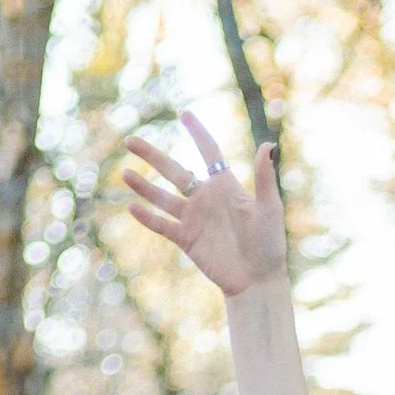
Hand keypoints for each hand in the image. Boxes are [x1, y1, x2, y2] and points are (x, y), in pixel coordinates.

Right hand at [121, 108, 286, 300]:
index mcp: (226, 186)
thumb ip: (264, 177)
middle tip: (129, 141)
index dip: (197, 133)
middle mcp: (205, 199)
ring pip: (162, 197)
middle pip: (174, 171)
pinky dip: (148, 218)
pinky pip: (163, 226)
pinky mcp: (187, 240)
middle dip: (151, 156)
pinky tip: (132, 208)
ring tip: (124, 172)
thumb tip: (269, 144)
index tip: (184, 114)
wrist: (258, 280)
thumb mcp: (269, 208)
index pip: (209, 152)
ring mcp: (194, 219)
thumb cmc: (269, 244)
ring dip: (143, 186)